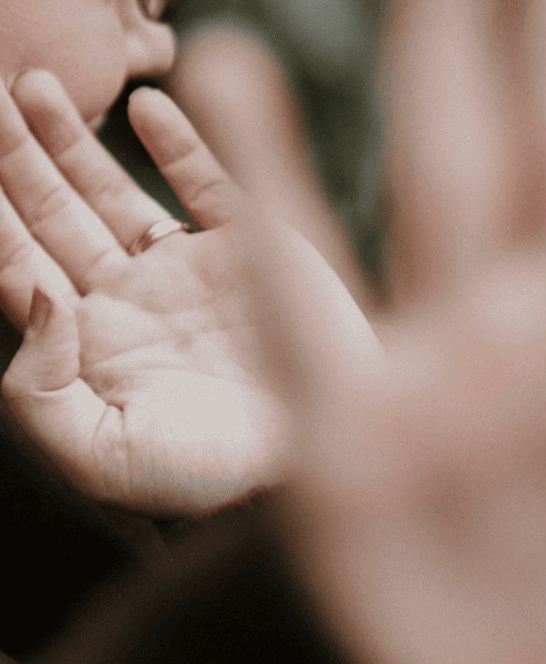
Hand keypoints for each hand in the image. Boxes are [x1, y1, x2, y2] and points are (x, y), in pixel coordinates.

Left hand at [0, 71, 376, 516]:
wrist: (306, 471)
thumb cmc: (203, 481)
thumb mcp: (96, 458)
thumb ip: (36, 386)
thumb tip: (36, 290)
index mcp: (91, 345)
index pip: (20, 262)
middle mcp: (134, 300)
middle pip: (57, 214)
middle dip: (16, 157)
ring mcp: (192, 273)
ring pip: (118, 192)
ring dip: (75, 142)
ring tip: (34, 88)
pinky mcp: (252, 254)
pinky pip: (208, 188)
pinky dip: (180, 146)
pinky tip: (147, 109)